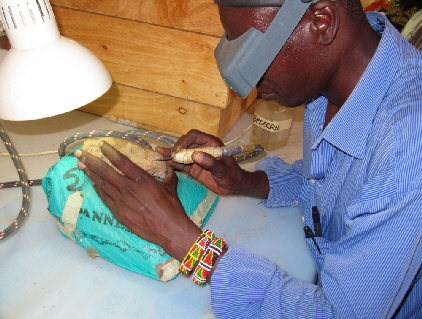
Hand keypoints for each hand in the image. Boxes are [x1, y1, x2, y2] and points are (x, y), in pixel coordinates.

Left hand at [74, 141, 200, 261]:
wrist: (168, 230)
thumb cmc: (172, 208)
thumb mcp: (171, 187)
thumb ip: (168, 174)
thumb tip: (168, 166)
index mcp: (142, 179)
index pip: (122, 162)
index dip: (110, 152)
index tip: (101, 145)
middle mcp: (129, 188)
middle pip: (106, 171)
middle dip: (92, 160)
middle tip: (80, 153)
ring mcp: (121, 201)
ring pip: (102, 184)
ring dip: (90, 173)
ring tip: (80, 164)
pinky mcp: (118, 212)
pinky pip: (104, 197)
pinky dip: (97, 188)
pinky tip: (92, 182)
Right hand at [156, 129, 269, 197]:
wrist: (234, 186)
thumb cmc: (232, 175)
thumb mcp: (223, 170)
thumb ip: (211, 163)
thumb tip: (196, 155)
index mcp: (210, 143)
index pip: (194, 135)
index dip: (185, 140)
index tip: (180, 150)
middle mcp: (202, 148)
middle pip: (185, 143)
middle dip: (177, 148)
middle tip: (172, 156)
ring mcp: (196, 158)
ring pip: (181, 153)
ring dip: (172, 155)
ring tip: (159, 154)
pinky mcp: (193, 168)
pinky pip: (182, 164)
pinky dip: (174, 164)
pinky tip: (166, 163)